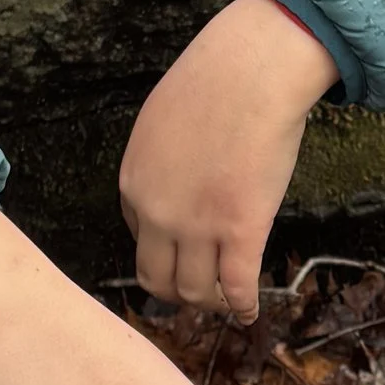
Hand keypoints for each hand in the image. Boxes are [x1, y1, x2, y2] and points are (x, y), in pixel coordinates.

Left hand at [119, 0, 338, 321]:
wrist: (250, 71)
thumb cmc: (213, 82)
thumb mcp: (161, 122)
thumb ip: (162, 161)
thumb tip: (180, 178)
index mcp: (133, 184)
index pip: (140, 237)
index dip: (164, 248)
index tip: (182, 253)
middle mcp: (158, 214)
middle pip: (157, 277)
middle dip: (177, 292)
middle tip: (199, 293)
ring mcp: (198, 226)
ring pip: (194, 290)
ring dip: (210, 302)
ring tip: (226, 301)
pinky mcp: (241, 231)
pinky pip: (236, 286)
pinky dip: (243, 306)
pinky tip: (251, 312)